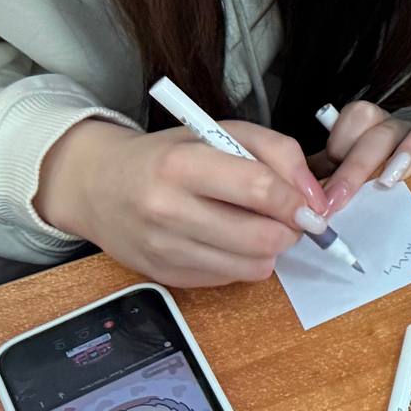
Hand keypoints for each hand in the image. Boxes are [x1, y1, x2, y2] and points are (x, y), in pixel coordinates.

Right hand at [34, 116, 329, 288]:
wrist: (98, 186)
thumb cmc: (166, 155)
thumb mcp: (219, 132)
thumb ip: (275, 152)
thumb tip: (312, 195)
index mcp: (181, 165)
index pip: (260, 190)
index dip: (298, 200)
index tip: (312, 204)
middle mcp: (168, 211)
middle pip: (261, 238)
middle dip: (290, 230)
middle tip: (290, 217)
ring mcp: (164, 250)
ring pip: (252, 267)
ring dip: (270, 249)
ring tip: (259, 225)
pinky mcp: (166, 276)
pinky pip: (230, 279)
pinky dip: (242, 262)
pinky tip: (228, 239)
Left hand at [315, 101, 410, 211]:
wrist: (387, 198)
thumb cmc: (365, 191)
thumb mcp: (336, 183)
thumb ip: (321, 182)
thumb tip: (299, 198)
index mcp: (368, 131)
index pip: (356, 117)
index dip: (342, 143)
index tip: (327, 189)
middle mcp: (396, 129)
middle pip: (383, 131)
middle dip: (359, 166)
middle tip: (342, 197)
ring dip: (410, 150)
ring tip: (393, 178)